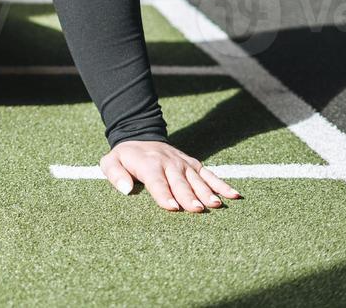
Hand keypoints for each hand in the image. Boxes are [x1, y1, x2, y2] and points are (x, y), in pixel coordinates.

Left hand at [99, 139, 240, 212]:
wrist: (140, 135)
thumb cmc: (125, 157)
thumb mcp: (110, 161)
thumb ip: (114, 174)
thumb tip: (124, 189)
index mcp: (148, 165)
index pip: (157, 182)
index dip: (164, 195)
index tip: (172, 207)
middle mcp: (168, 163)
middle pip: (179, 183)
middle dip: (188, 196)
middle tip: (198, 209)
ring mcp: (183, 164)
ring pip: (196, 179)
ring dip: (207, 192)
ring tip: (216, 205)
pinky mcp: (193, 164)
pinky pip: (209, 175)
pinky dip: (221, 184)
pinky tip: (234, 195)